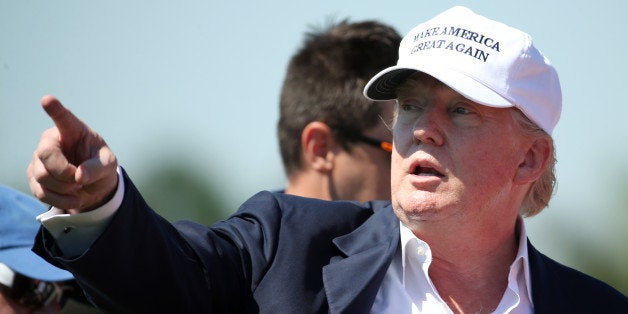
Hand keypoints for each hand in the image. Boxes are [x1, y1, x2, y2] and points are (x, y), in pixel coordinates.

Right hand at [27, 95, 118, 213]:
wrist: (92, 186)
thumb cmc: (100, 166)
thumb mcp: (108, 165)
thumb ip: (97, 168)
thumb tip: (79, 176)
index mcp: (73, 130)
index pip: (63, 117)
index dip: (55, 109)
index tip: (48, 100)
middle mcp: (51, 140)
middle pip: (46, 155)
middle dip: (64, 172)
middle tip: (79, 179)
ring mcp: (39, 158)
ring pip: (42, 176)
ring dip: (64, 188)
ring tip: (78, 187)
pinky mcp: (34, 176)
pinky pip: (40, 192)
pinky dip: (60, 200)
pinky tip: (73, 198)